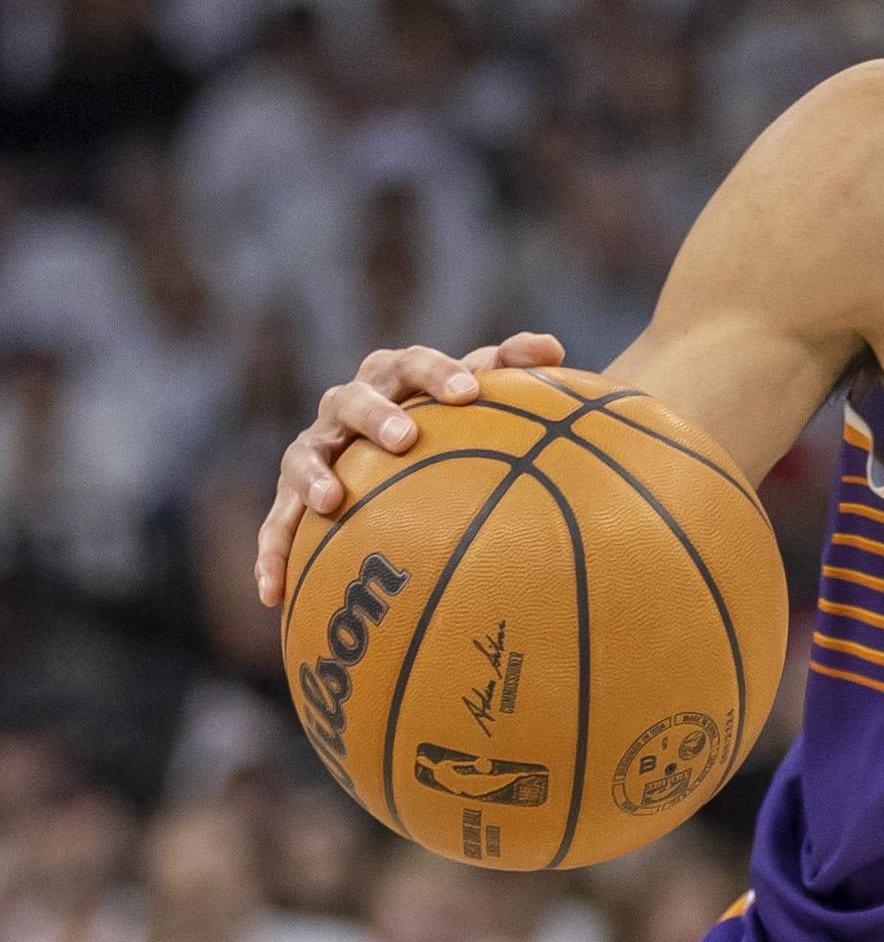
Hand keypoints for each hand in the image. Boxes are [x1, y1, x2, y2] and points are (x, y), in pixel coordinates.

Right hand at [255, 333, 563, 607]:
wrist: (397, 447)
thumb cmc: (449, 416)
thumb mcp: (480, 391)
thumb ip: (512, 367)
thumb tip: (553, 348)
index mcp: (393, 376)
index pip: (413, 364)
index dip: (438, 373)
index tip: (469, 392)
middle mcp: (345, 406)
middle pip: (352, 400)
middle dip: (376, 416)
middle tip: (406, 438)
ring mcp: (316, 448)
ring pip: (303, 456)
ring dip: (312, 476)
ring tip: (330, 502)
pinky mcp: (293, 495)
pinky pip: (278, 524)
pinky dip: (272, 553)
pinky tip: (274, 593)